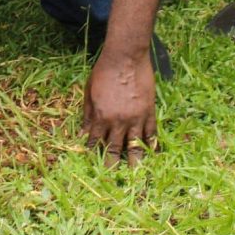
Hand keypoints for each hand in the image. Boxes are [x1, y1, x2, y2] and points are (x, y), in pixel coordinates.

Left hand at [81, 48, 156, 166]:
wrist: (126, 56)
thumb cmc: (104, 70)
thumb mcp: (89, 90)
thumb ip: (88, 113)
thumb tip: (83, 132)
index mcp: (100, 116)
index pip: (95, 141)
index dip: (93, 152)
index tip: (92, 162)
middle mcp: (117, 121)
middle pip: (114, 148)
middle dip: (111, 164)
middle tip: (111, 177)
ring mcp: (135, 118)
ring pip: (135, 146)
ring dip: (134, 161)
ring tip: (134, 174)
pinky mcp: (149, 112)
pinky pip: (151, 133)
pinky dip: (151, 144)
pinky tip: (151, 153)